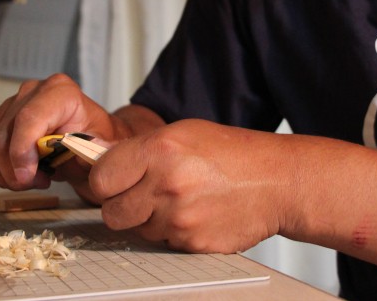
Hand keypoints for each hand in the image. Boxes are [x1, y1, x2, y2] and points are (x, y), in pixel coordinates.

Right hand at [0, 73, 119, 193]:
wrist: (89, 138)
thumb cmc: (96, 140)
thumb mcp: (106, 145)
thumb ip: (101, 149)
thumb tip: (87, 150)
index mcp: (60, 91)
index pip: (29, 118)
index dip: (22, 152)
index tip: (27, 178)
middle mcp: (33, 91)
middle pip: (6, 135)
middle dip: (15, 170)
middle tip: (38, 183)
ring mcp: (15, 103)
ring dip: (6, 173)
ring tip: (33, 179)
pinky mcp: (2, 118)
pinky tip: (18, 176)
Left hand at [88, 119, 293, 253]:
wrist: (276, 181)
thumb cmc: (232, 154)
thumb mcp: (182, 133)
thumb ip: (139, 150)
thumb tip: (100, 164)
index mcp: (159, 150)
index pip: (100, 179)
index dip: (105, 181)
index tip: (114, 180)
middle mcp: (166, 185)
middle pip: (111, 213)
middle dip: (122, 205)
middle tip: (143, 193)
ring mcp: (179, 218)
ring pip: (137, 230)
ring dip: (149, 219)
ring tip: (177, 200)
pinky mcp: (191, 243)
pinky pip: (162, 243)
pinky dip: (172, 232)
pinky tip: (194, 213)